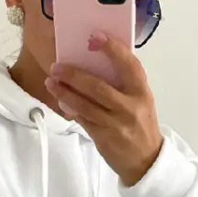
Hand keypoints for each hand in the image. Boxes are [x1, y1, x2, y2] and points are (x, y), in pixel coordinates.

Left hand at [44, 34, 163, 186]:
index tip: (96, 36)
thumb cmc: (141, 125)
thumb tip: (94, 63)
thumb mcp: (141, 101)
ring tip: (51, 81)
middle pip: (98, 87)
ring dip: (64, 92)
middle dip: (74, 75)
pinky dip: (70, 109)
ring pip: (85, 104)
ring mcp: (116, 124)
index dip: (113, 49)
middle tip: (57, 66)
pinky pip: (82, 119)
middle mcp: (130, 107)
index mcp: (142, 93)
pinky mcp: (103, 137)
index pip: (129, 65)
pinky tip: (60, 100)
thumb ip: (123, 84)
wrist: (146, 160)